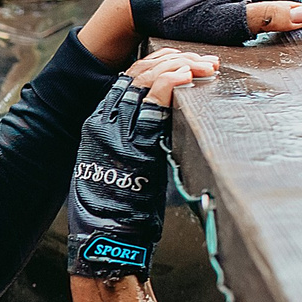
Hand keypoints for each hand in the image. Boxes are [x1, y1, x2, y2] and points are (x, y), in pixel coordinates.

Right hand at [67, 48, 211, 278]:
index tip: (185, 60)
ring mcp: (115, 132)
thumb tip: (166, 127)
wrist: (107, 242)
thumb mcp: (124, 169)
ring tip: (203, 65)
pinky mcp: (132, 145)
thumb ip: (139, 143)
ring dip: (179, 66)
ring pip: (145, 81)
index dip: (159, 63)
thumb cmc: (119, 213)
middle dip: (174, 59)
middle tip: (203, 60)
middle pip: (137, 73)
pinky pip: (152, 103)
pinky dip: (171, 84)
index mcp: (98, 126)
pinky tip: (188, 77)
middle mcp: (103, 123)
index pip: (128, 79)